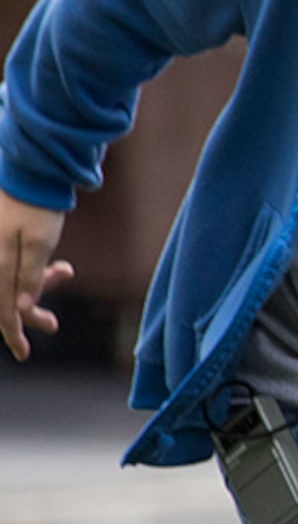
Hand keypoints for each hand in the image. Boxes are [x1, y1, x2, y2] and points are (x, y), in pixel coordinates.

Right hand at [0, 194, 70, 361]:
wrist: (30, 168)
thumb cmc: (37, 204)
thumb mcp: (39, 242)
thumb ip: (29, 276)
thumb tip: (19, 309)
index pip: (3, 308)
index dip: (13, 332)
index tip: (24, 354)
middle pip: (6, 298)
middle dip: (30, 311)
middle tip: (53, 325)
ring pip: (13, 281)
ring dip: (39, 284)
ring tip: (65, 272)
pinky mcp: (3, 241)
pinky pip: (15, 265)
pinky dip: (35, 269)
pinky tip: (59, 267)